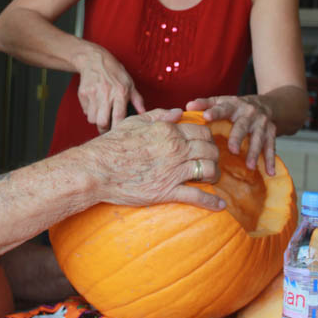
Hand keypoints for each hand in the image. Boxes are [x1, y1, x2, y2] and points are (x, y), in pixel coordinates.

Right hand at [76, 44, 145, 133]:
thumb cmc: (114, 71)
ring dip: (96, 119)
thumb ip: (137, 100)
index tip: (118, 132)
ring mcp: (93, 94)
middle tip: (106, 128)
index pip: (119, 116)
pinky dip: (90, 111)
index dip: (117, 128)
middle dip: (104, 129)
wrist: (95, 60)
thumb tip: (143, 113)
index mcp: (120, 92)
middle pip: (102, 121)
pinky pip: (85, 111)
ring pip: (92, 118)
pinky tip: (95, 104)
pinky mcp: (83, 93)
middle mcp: (106, 93)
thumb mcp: (129, 83)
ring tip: (101, 113)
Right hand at [80, 108, 222, 210]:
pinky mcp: (167, 191)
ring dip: (215, 174)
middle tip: (211, 160)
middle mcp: (176, 149)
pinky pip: (197, 196)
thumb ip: (159, 115)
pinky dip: (212, 201)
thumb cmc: (112, 144)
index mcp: (169, 131)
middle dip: (214, 155)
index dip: (208, 137)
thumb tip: (178, 113)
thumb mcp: (135, 121)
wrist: (97, 169)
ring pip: (208, 170)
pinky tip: (220, 205)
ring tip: (213, 178)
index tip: (206, 143)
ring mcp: (173, 171)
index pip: (201, 131)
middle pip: (210, 150)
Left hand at [185, 95, 276, 174]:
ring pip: (258, 138)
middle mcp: (249, 113)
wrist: (266, 104)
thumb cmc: (236, 107)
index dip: (214, 112)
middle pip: (242, 126)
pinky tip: (270, 172)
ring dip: (255, 152)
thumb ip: (204, 104)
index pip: (223, 108)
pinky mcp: (271, 133)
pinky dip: (271, 160)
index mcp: (233, 105)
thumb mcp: (221, 101)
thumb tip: (188, 106)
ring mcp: (261, 123)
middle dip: (237, 138)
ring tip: (249, 166)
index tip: (206, 117)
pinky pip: (271, 147)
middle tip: (232, 150)